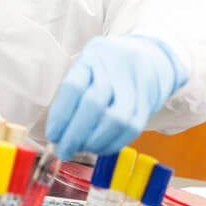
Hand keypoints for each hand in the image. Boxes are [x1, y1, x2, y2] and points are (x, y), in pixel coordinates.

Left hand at [46, 36, 188, 158]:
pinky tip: (102, 147)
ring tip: (84, 148)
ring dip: (96, 142)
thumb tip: (59, 134)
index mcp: (92, 55)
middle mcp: (115, 65)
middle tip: (65, 150)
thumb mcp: (90, 67)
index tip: (53, 136)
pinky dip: (114, 143)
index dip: (60, 116)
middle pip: (94, 104)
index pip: (73, 87)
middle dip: (76, 134)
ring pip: (116, 119)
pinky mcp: (150, 99)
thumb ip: (74, 95)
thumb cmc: (111, 67)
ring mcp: (135, 81)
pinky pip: (132, 128)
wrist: (153, 57)